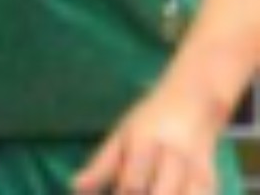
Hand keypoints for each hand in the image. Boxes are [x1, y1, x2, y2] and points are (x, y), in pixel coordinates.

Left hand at [72, 86, 222, 194]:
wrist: (193, 101)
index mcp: (146, 141)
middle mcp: (173, 156)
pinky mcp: (211, 182)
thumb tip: (75, 187)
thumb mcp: (122, 134)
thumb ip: (101, 164)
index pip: (132, 184)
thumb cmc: (149, 120)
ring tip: (148, 193)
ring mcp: (196, 170)